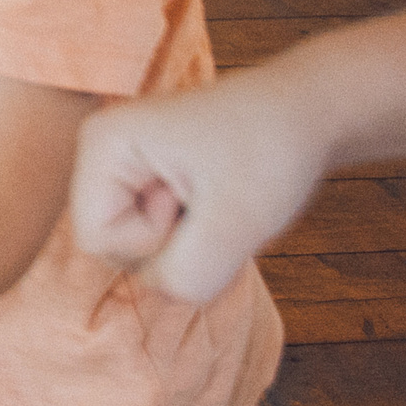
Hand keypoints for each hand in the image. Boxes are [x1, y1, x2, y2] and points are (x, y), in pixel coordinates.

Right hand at [69, 77, 332, 306]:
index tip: (196, 198)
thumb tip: (168, 293)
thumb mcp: (235, 221)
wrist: (309, 112)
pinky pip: (155, 240)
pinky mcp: (148, 180)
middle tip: (213, 202)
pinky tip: (217, 205)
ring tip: (218, 202)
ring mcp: (125, 166)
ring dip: (188, 246)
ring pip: (138, 250)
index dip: (153, 240)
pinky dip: (194, 239)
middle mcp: (102, 152)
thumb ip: (188, 275)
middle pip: (113, 248)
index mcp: (102, 143)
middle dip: (172, 246)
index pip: (97, 240)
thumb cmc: (272, 149)